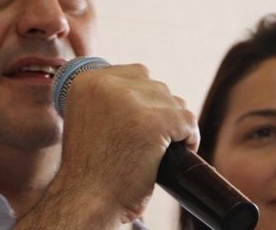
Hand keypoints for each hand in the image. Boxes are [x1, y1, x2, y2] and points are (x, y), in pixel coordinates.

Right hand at [18, 63, 198, 228]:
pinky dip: (189, 137)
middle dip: (160, 112)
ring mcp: (130, 101)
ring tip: (161, 149)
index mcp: (86, 81)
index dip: (144, 100)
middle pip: (156, 86)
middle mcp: (105, 84)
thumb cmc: (90, 170)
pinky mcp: (153, 121)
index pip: (135, 74)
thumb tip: (150, 87)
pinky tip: (177, 152)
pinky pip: (187, 120)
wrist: (86, 200)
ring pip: (173, 102)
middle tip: (152, 141)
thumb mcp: (88, 119)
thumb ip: (109, 100)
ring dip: (173, 125)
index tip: (141, 124)